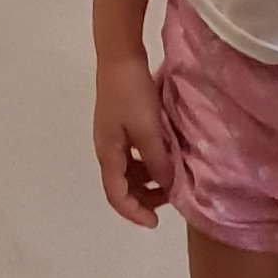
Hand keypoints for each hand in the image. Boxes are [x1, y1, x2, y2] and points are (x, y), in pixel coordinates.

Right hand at [94, 51, 175, 227]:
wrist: (120, 54)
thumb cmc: (131, 93)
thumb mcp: (147, 130)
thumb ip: (157, 160)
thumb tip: (167, 186)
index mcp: (108, 154)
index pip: (116, 196)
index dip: (135, 213)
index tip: (155, 222)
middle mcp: (107, 148)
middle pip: (121, 185)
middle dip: (144, 197)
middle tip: (170, 197)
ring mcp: (113, 135)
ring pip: (128, 170)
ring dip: (147, 178)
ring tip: (171, 176)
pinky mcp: (121, 122)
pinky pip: (133, 153)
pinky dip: (147, 161)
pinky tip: (165, 154)